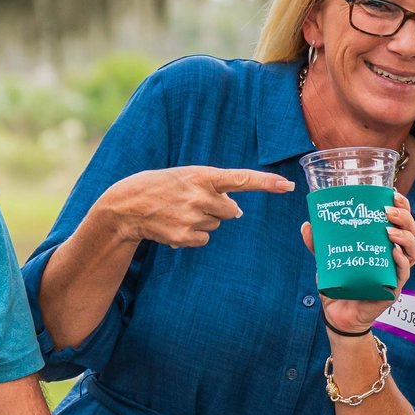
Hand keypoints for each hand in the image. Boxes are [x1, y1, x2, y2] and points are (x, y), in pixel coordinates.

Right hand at [91, 166, 294, 249]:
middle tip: (194, 202)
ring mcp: (193, 218)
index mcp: (203, 176)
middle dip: (219, 208)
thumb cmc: (161, 186)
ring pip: (216, 225)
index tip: (288, 186)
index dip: (266, 183)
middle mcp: (201, 196)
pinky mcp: (185, 237)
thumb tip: (237, 212)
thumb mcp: (187, 176)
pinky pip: (204, 239)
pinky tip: (174, 225)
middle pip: (231, 211)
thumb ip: (214, 187)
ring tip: (178, 212)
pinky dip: (192, 234)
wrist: (127, 205)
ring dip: (202, 220)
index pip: (241, 179)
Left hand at [303, 194, 414, 332]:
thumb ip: (318, 243)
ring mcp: (396, 272)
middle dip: (405, 217)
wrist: (338, 313)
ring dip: (405, 237)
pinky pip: (404, 273)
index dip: (403, 206)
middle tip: (388, 211)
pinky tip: (394, 253)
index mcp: (384, 243)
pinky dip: (401, 262)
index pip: (401, 220)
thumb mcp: (328, 259)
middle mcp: (394, 255)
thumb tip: (307, 225)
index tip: (393, 193)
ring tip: (389, 231)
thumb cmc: (340, 283)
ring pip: (414, 251)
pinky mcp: (393, 289)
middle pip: (413, 231)